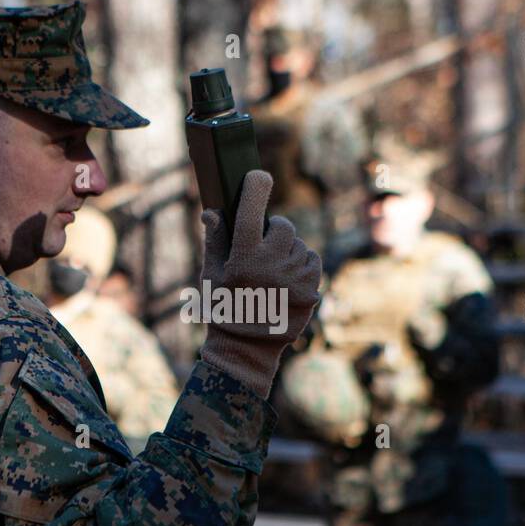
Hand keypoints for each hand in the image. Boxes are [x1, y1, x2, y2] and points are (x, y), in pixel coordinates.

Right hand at [198, 170, 321, 397]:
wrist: (248, 349)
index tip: (258, 176)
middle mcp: (272, 263)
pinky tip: (287, 280)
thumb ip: (215, 241)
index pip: (253, 209)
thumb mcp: (212, 275)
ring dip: (289, 251)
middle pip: (283, 226)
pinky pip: (312, 260)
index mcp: (244, 257)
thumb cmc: (224, 309)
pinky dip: (302, 264)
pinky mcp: (312, 287)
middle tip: (262, 248)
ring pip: (299, 245)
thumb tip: (212, 211)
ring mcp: (295, 276)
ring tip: (274, 272)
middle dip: (274, 231)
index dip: (256, 187)